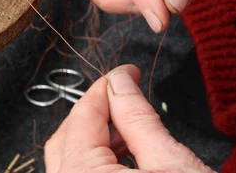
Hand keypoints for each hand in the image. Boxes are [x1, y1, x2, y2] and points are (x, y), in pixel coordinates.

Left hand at [44, 65, 214, 172]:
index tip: (127, 71)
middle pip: (65, 138)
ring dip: (94, 137)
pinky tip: (123, 155)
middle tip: (124, 94)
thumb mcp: (170, 165)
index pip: (82, 117)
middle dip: (93, 112)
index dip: (105, 87)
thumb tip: (120, 79)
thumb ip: (137, 117)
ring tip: (129, 125)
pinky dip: (95, 162)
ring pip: (68, 160)